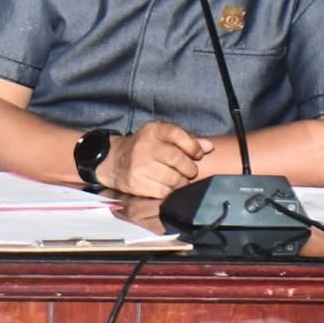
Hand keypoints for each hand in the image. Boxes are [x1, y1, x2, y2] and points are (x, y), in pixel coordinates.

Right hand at [97, 121, 212, 197]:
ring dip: (181, 182)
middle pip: (178, 159)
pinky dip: (170, 192)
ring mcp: (139, 166)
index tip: (197, 154)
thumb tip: (209, 147)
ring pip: (173, 178)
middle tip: (188, 171)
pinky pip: (164, 192)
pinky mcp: (137, 184)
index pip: (177, 134)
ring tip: (177, 179)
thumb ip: (187, 139)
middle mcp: (144, 146)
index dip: (193, 146)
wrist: (114, 161)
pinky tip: (167, 187)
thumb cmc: (145, 147)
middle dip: (189, 168)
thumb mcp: (162, 136)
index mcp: (153, 130)